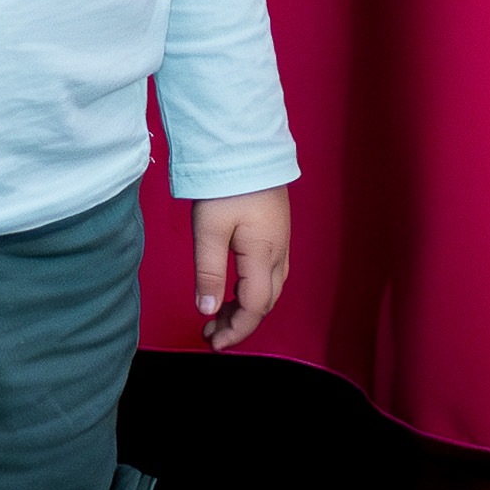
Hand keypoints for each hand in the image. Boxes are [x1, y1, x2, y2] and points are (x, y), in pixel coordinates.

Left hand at [190, 187, 292, 350]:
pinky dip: (251, 290)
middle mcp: (279, 253)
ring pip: (269, 289)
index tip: (214, 343)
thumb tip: (208, 311)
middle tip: (210, 331)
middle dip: (239, 322)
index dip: (236, 330)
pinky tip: (232, 288)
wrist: (247, 146)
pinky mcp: (276, 232)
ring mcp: (281, 242)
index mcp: (264, 255)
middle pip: (264, 302)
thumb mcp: (209, 230)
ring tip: (217, 315)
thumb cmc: (226, 185)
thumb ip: (209, 273)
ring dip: (245, 307)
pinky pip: (269, 273)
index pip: (254, 307)